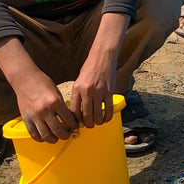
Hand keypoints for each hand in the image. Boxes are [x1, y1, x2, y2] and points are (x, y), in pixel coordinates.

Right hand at [15, 68, 77, 142]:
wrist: (25, 79)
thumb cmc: (43, 83)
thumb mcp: (57, 93)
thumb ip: (62, 106)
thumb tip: (69, 119)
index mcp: (55, 102)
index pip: (68, 120)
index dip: (74, 126)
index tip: (76, 128)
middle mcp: (45, 110)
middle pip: (58, 130)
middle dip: (65, 135)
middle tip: (67, 135)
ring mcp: (34, 116)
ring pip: (46, 135)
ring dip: (53, 139)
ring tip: (56, 138)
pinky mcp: (26, 119)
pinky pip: (34, 134)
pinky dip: (40, 138)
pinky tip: (45, 137)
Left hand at [71, 12, 127, 127]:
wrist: (102, 57)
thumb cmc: (90, 69)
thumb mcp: (79, 81)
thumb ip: (78, 95)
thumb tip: (78, 112)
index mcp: (77, 89)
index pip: (74, 111)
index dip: (76, 121)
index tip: (78, 124)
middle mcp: (87, 91)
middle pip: (86, 115)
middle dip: (87, 124)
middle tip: (89, 125)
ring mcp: (99, 92)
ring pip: (97, 114)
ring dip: (97, 122)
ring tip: (98, 122)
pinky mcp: (109, 91)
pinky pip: (108, 109)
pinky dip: (107, 116)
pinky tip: (106, 118)